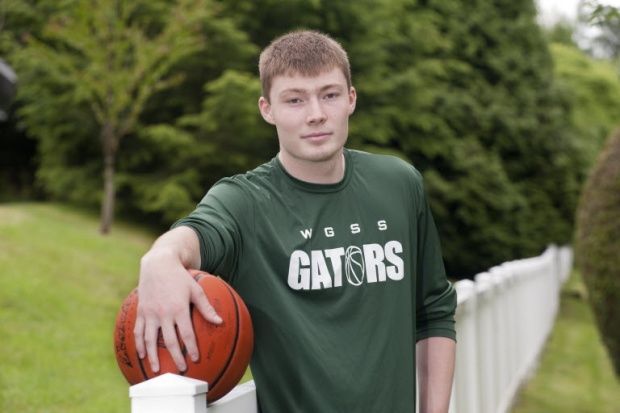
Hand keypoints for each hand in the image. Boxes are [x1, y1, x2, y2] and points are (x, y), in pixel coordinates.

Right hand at [134, 252, 221, 372]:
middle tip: (180, 369)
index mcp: (179, 308)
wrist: (158, 264)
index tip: (195, 359)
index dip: (191, 347)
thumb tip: (219, 322)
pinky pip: (139, 331)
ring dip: (153, 356)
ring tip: (156, 369)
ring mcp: (150, 313)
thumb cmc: (180, 277)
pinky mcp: (141, 311)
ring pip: (150, 340)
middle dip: (175, 357)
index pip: (186, 333)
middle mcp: (163, 313)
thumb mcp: (196, 289)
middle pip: (169, 341)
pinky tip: (142, 354)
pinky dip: (139, 344)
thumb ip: (206, 308)